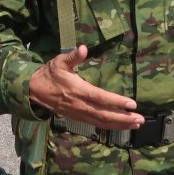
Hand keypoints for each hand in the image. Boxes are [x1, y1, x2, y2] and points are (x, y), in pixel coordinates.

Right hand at [29, 45, 143, 130]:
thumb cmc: (49, 74)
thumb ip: (73, 56)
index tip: (132, 104)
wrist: (33, 91)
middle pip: (104, 115)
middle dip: (123, 118)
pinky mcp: (78, 117)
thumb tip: (83, 48)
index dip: (117, 102)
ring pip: (101, 122)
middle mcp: (79, 104)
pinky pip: (96, 124)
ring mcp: (78, 113)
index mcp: (77, 90)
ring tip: (136, 124)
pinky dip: (110, 126)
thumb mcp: (59, 61)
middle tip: (140, 119)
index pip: (100, 98)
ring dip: (120, 124)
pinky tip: (121, 125)